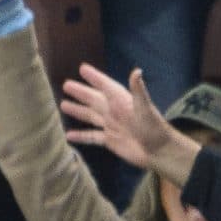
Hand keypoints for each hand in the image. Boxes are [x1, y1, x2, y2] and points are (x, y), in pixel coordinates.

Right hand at [62, 63, 199, 181]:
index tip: (82, 68)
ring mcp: (111, 126)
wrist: (158, 151)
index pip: (105, 86)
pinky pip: (91, 136)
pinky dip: (80, 136)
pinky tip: (68, 135)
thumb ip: (138, 91)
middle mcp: (114, 112)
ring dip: (77, 110)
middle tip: (66, 84)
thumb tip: (136, 71)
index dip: (95, 77)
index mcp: (121, 102)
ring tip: (63, 104)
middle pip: (94, 99)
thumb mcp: (145, 108)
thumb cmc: (153, 128)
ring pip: (90, 116)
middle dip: (81, 92)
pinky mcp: (109, 140)